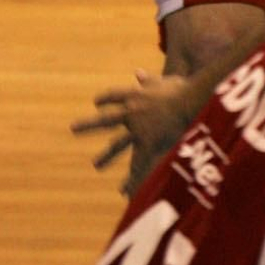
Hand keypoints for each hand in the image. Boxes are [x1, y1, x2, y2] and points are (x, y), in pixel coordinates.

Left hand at [73, 70, 193, 191]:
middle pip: (106, 120)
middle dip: (88, 124)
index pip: (115, 96)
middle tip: (73, 128)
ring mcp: (138, 130)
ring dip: (106, 155)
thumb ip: (149, 80)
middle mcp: (131, 113)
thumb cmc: (182, 89)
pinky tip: (124, 192)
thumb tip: (137, 73)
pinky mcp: (148, 145)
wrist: (191, 102)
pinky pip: (137, 165)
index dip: (105, 99)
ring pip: (118, 145)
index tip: (96, 103)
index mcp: (135, 95)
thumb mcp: (164, 81)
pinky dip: (132, 179)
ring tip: (96, 165)